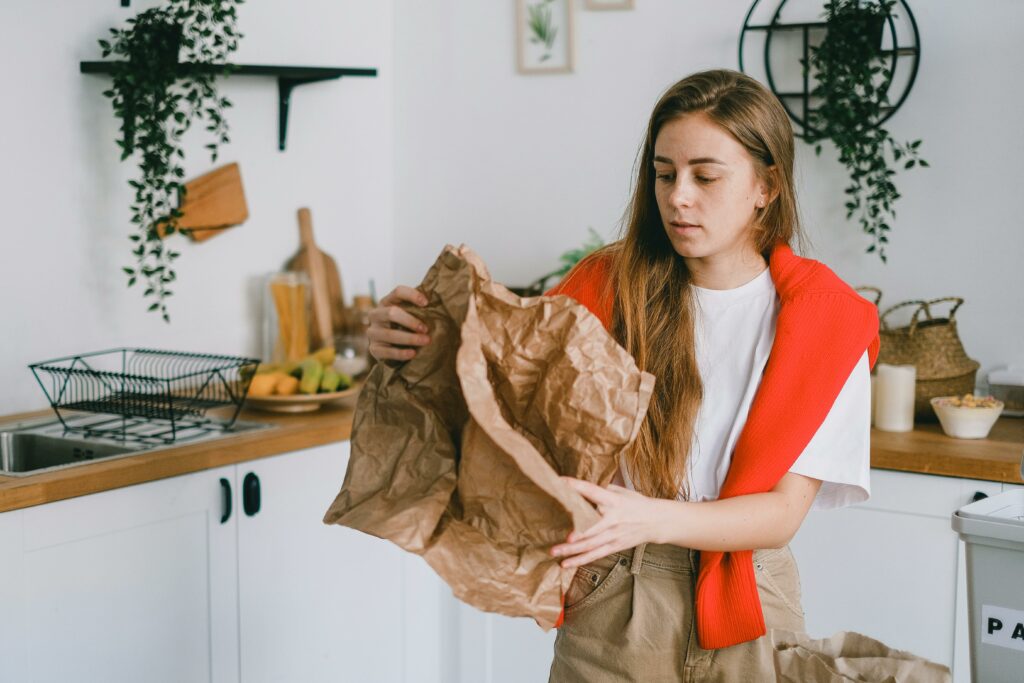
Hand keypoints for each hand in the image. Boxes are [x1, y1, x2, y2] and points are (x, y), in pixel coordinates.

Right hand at [366, 285, 430, 361]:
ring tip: (425, 341)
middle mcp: (376, 315)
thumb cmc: (402, 326)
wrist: (387, 346)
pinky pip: (386, 351)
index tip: (426, 303)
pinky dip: (401, 353)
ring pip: (389, 334)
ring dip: (409, 338)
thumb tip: (437, 303)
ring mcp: (373, 332)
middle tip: (426, 329)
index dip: (412, 295)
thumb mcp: (407, 314)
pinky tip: (413, 353)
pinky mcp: (374, 349)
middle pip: (391, 313)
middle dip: (411, 321)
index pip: (398, 292)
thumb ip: (417, 308)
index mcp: (386, 302)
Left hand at [549, 476, 663, 568]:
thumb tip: (577, 487)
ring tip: (554, 552)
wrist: (656, 521)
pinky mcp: (614, 546)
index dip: (577, 486)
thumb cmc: (635, 503)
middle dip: (577, 533)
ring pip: (590, 545)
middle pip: (592, 526)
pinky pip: (595, 555)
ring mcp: (613, 535)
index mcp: (613, 500)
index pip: (593, 491)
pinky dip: (580, 560)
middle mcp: (613, 519)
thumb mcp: (621, 492)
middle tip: (563, 536)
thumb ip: (600, 490)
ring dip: (571, 550)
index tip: (560, 482)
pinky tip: (566, 564)